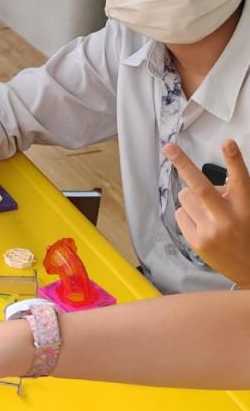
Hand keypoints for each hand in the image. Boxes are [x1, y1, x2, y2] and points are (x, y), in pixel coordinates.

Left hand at [164, 140, 249, 286]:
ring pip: (185, 196)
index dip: (234, 160)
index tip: (227, 142)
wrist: (249, 268)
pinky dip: (187, 213)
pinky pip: (181, 213)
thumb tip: (201, 177)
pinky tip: (202, 223)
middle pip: (200, 186)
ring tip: (206, 209)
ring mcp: (210, 231)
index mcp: (245, 205)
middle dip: (182, 163)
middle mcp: (228, 218)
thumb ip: (230, 192)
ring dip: (190, 196)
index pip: (240, 179)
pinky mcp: (197, 241)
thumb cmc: (247, 231)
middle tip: (168, 147)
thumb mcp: (247, 208)